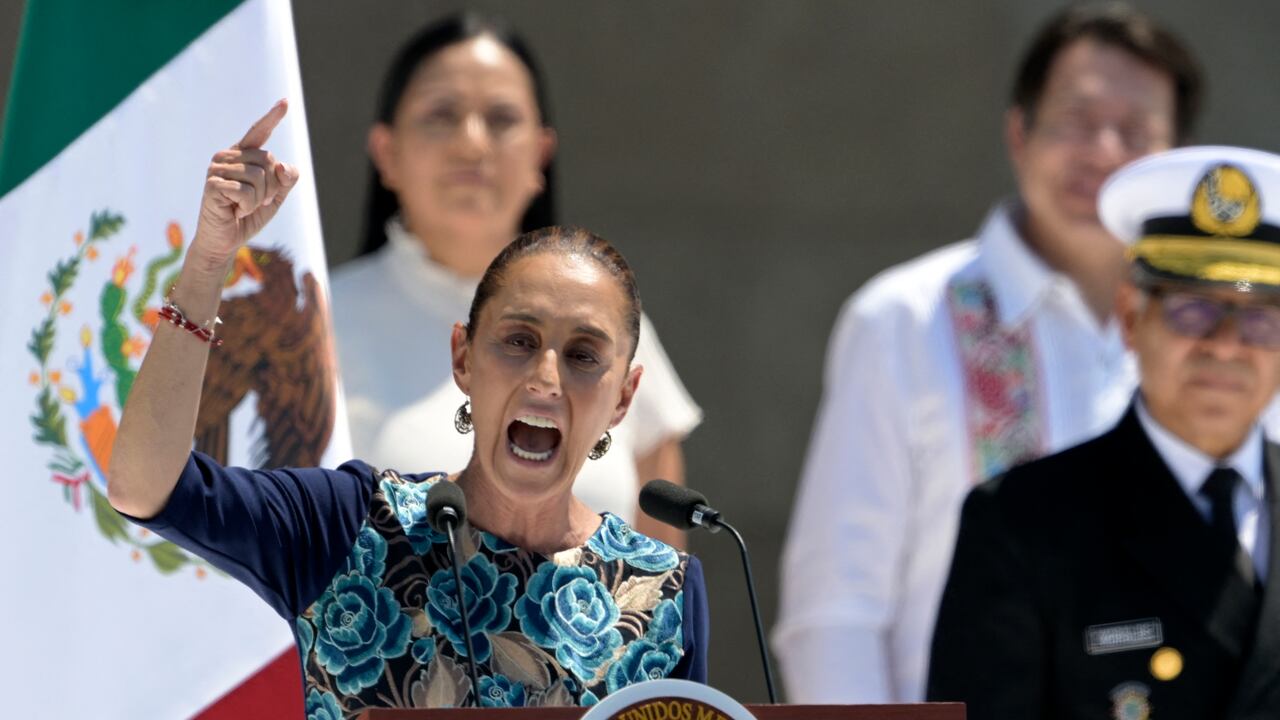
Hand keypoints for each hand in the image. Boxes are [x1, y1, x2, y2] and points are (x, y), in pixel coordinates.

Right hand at [193, 100, 300, 266]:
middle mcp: (228, 156)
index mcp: (243, 156)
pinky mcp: (212, 183)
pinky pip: (246, 191)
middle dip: (271, 188)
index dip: (272, 117)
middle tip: (255, 202)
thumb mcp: (275, 197)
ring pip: (259, 177)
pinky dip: (247, 206)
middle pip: (269, 161)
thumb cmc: (248, 215)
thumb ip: (285, 180)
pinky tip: (234, 211)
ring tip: (242, 207)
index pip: (259, 132)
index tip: (285, 102)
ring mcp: (217, 168)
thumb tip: (284, 165)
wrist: (224, 240)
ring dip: (259, 199)